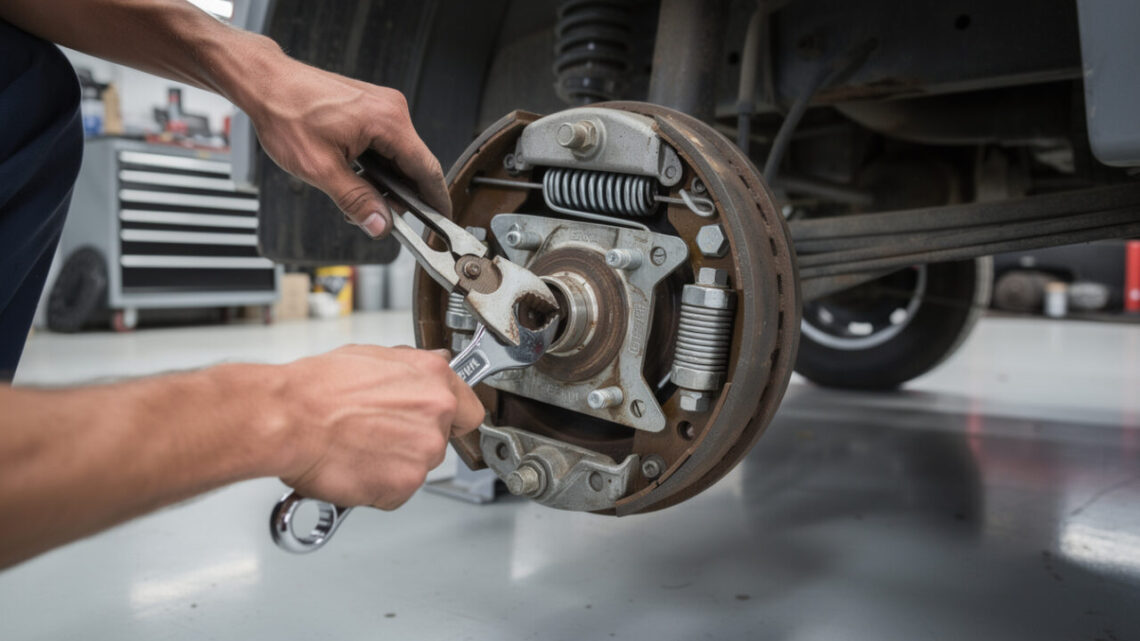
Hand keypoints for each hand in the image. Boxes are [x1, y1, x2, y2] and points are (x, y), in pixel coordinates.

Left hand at [243, 56, 450, 237]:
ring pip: (398, 156)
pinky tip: (354, 175)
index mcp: (388, 121)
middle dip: (399, 195)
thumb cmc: (286, 113)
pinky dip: (376, 164)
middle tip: (377, 217)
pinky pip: (386, 143)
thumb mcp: (321, 169)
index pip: (427, 169)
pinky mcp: (371, 106)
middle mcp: (392, 109)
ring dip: (384, 181)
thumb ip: (356, 201)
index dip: (436, 200)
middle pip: (414, 164)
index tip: (442, 222)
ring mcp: (382, 105)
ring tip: (355, 194)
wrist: (265, 82)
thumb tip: (380, 225)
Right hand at [272, 345, 483, 509]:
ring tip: (357, 446)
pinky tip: (353, 465)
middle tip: (376, 433)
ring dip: (393, 463)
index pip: (469, 411)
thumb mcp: (374, 356)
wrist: (290, 419)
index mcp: (434, 380)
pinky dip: (376, 487)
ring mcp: (422, 453)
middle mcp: (435, 415)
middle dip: (412, 441)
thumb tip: (430, 367)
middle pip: (439, 441)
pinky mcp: (403, 486)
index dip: (451, 419)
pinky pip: (396, 492)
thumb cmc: (319, 388)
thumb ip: (412, 367)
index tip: (441, 423)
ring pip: (417, 467)